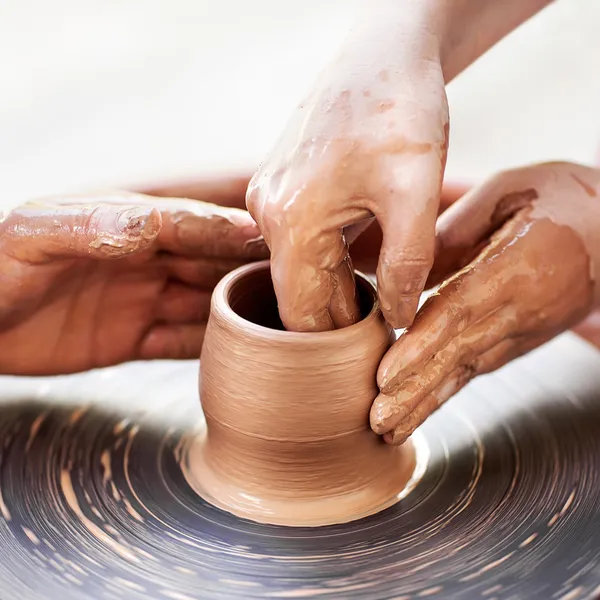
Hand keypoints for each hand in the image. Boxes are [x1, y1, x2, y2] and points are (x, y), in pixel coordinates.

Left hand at [0, 190, 266, 374]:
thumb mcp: (33, 236)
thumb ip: (91, 225)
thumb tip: (148, 223)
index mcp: (124, 221)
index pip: (191, 220)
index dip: (233, 227)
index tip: (278, 237)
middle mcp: (142, 258)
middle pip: (210, 260)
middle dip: (252, 265)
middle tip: (302, 277)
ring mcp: (140, 299)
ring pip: (206, 301)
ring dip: (241, 307)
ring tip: (285, 316)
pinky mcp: (132, 337)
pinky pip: (183, 341)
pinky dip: (213, 346)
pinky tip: (243, 350)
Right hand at [247, 16, 448, 331]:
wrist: (384, 53)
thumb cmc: (401, 111)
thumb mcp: (416, 193)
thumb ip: (406, 265)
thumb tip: (398, 320)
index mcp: (291, 221)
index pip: (302, 314)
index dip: (335, 342)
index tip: (371, 354)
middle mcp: (268, 214)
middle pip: (297, 296)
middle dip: (337, 318)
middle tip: (381, 333)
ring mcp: (269, 199)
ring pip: (298, 271)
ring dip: (334, 289)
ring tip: (377, 299)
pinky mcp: (281, 189)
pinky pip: (300, 244)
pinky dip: (328, 262)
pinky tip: (360, 262)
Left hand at [370, 162, 599, 444]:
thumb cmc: (560, 200)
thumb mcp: (507, 194)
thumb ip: (455, 231)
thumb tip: (406, 271)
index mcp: (517, 270)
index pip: (459, 315)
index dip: (421, 348)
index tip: (385, 375)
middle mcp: (522, 311)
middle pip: (459, 356)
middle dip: (415, 392)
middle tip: (377, 421)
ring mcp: (524, 332)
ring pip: (467, 372)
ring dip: (425, 403)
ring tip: (389, 430)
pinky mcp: (521, 340)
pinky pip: (477, 368)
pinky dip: (445, 391)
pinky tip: (418, 410)